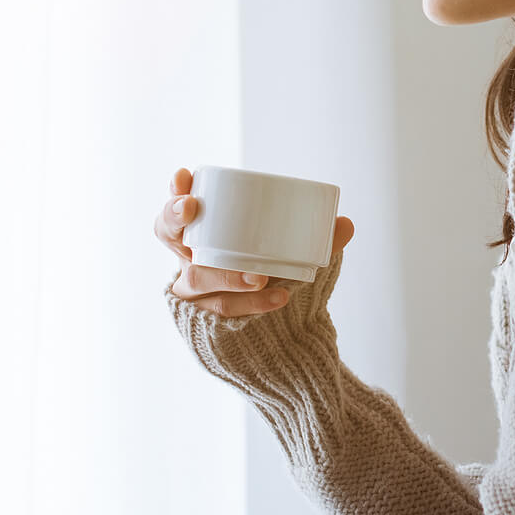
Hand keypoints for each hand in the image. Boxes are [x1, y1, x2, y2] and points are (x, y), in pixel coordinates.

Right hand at [155, 167, 353, 317]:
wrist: (275, 338)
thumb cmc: (274, 280)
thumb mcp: (292, 256)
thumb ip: (318, 240)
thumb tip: (346, 223)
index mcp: (203, 236)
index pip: (174, 211)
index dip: (173, 192)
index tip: (183, 176)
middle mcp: (190, 261)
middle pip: (168, 235)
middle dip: (175, 217)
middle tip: (193, 208)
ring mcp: (194, 293)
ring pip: (198, 278)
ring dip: (228, 274)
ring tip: (261, 276)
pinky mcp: (204, 321)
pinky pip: (222, 311)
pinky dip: (252, 305)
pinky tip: (278, 298)